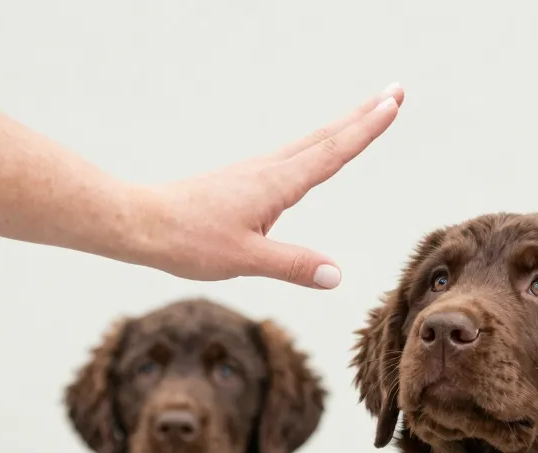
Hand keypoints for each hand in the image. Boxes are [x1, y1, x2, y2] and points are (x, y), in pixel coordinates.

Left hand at [131, 84, 403, 288]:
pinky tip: (314, 155)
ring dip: (342, 127)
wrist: (142, 224)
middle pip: (326, 137)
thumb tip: (337, 275)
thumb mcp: (245, 260)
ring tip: (367, 113)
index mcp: (275, 184)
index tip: (392, 105)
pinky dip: (316, 146)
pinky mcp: (243, 182)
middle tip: (395, 91)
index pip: (331, 153)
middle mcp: (268, 170)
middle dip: (363, 115)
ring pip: (309, 143)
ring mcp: (255, 173)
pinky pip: (292, 157)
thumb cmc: (189, 241)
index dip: (365, 130)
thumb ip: (292, 265)